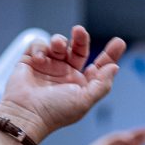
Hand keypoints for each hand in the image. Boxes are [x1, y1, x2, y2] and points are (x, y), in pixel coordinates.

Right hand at [0, 26, 125, 144]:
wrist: (25, 113)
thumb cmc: (54, 112)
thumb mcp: (84, 101)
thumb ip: (101, 85)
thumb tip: (114, 67)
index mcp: (80, 85)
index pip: (98, 67)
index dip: (109, 55)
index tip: (119, 43)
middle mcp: (66, 75)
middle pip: (79, 49)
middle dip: (81, 38)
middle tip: (79, 31)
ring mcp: (49, 67)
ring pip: (58, 44)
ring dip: (58, 41)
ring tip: (57, 45)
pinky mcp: (32, 61)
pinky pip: (39, 45)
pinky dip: (40, 47)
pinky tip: (39, 58)